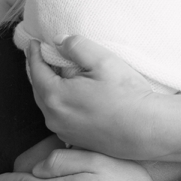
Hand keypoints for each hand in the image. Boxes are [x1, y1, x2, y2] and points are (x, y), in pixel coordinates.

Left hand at [28, 37, 170, 158]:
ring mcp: (64, 132)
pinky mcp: (76, 140)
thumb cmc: (127, 95)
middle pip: (39, 89)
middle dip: (38, 70)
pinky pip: (60, 116)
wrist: (147, 129)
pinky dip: (59, 102)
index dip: (34, 53)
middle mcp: (54, 118)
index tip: (34, 43)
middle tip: (40, 55)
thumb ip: (76, 46)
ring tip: (56, 73)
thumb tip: (59, 41)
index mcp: (55, 96)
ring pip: (48, 104)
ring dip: (49, 88)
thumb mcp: (103, 60)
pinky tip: (72, 95)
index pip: (36, 70)